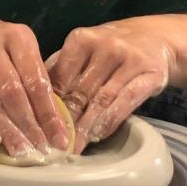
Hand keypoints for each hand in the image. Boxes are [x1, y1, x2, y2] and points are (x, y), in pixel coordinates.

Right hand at [0, 14, 68, 156]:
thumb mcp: (21, 50)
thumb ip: (35, 79)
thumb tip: (55, 123)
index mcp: (17, 36)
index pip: (36, 79)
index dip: (49, 112)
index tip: (60, 138)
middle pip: (11, 90)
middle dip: (29, 124)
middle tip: (41, 148)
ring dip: (6, 128)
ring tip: (20, 150)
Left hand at [47, 18, 173, 153]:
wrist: (155, 38)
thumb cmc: (108, 50)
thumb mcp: (82, 51)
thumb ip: (60, 70)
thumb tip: (32, 99)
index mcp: (81, 39)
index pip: (60, 78)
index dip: (49, 106)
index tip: (39, 129)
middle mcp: (105, 46)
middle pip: (80, 91)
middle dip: (65, 121)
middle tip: (53, 145)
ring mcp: (129, 59)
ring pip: (102, 99)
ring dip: (85, 127)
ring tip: (73, 147)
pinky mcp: (150, 73)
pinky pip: (126, 101)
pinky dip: (109, 121)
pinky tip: (98, 136)